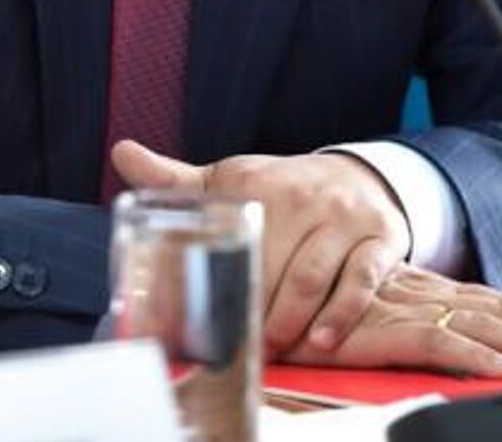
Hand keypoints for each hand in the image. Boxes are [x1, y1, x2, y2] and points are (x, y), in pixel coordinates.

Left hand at [111, 141, 411, 357]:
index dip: (216, 279)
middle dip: (253, 310)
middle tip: (236, 347)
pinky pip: (361, 279)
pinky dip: (342, 312)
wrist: (359, 176)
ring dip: (290, 319)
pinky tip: (321, 340)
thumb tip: (121, 152)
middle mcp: (303, 197)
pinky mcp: (381, 238)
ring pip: (312, 276)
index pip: (232, 235)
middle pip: (272, 266)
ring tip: (273, 348)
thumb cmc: (282, 190)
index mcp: (259, 183)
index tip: (198, 316)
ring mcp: (344, 218)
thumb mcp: (232, 179)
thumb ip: (177, 179)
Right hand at [282, 264, 501, 376]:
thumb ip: (409, 324)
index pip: (494, 303)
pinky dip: (474, 352)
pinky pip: (437, 342)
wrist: (268, 288)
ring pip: (484, 323)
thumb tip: (459, 342)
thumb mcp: (371, 315)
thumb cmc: (317, 306)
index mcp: (425, 292)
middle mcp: (424, 295)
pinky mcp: (382, 329)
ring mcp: (406, 309)